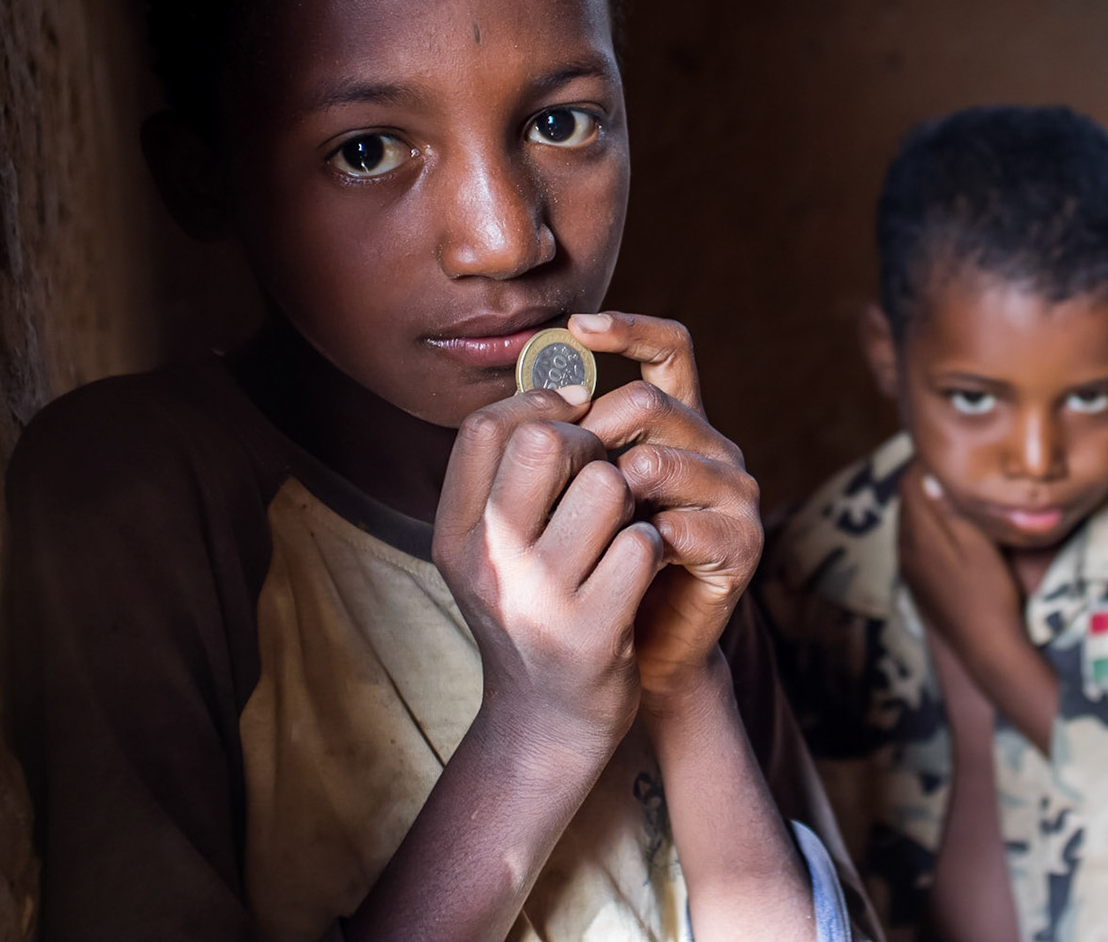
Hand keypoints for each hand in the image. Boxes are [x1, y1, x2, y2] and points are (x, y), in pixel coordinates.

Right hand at [432, 387, 665, 749]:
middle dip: (592, 445)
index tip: (572, 414)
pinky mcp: (592, 630)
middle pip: (549, 442)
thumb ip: (508, 476)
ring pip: (610, 485)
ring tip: (621, 529)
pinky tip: (639, 569)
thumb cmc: (530, 610)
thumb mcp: (491, 548)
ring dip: (630, 499)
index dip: (538, 403)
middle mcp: (486, 561)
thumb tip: (557, 385)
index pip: (483, 428)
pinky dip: (652, 545)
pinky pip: (644, 542)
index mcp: (455, 533)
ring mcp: (538, 597)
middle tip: (603, 478)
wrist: (545, 722)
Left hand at [566, 312, 762, 717]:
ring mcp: (734, 492)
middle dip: (593, 436)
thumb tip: (528, 389)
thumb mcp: (566, 498)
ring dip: (611, 495)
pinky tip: (622, 561)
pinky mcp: (743, 543)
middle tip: (557, 483)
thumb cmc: (589, 573)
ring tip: (585, 531)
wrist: (630, 659)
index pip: (669, 348)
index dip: (630, 328)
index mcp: (675, 422)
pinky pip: (685, 524)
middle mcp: (712, 445)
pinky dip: (642, 543)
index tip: (576, 326)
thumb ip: (559, 444)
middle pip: (652, 402)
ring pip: (663, 461)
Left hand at [897, 465, 1023, 660]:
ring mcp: (909, 570)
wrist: (986, 646)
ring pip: (910, 522)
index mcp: (917, 534)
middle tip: (955, 466)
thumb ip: (950, 507)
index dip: (926, 461)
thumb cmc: (988, 590)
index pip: (909, 482)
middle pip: (907, 501)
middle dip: (926, 480)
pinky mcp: (918, 584)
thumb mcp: (977, 541)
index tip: (949, 450)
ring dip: (927, 504)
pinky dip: (928, 527)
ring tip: (954, 492)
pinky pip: (914, 543)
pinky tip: (950, 530)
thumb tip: (932, 475)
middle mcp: (904, 550)